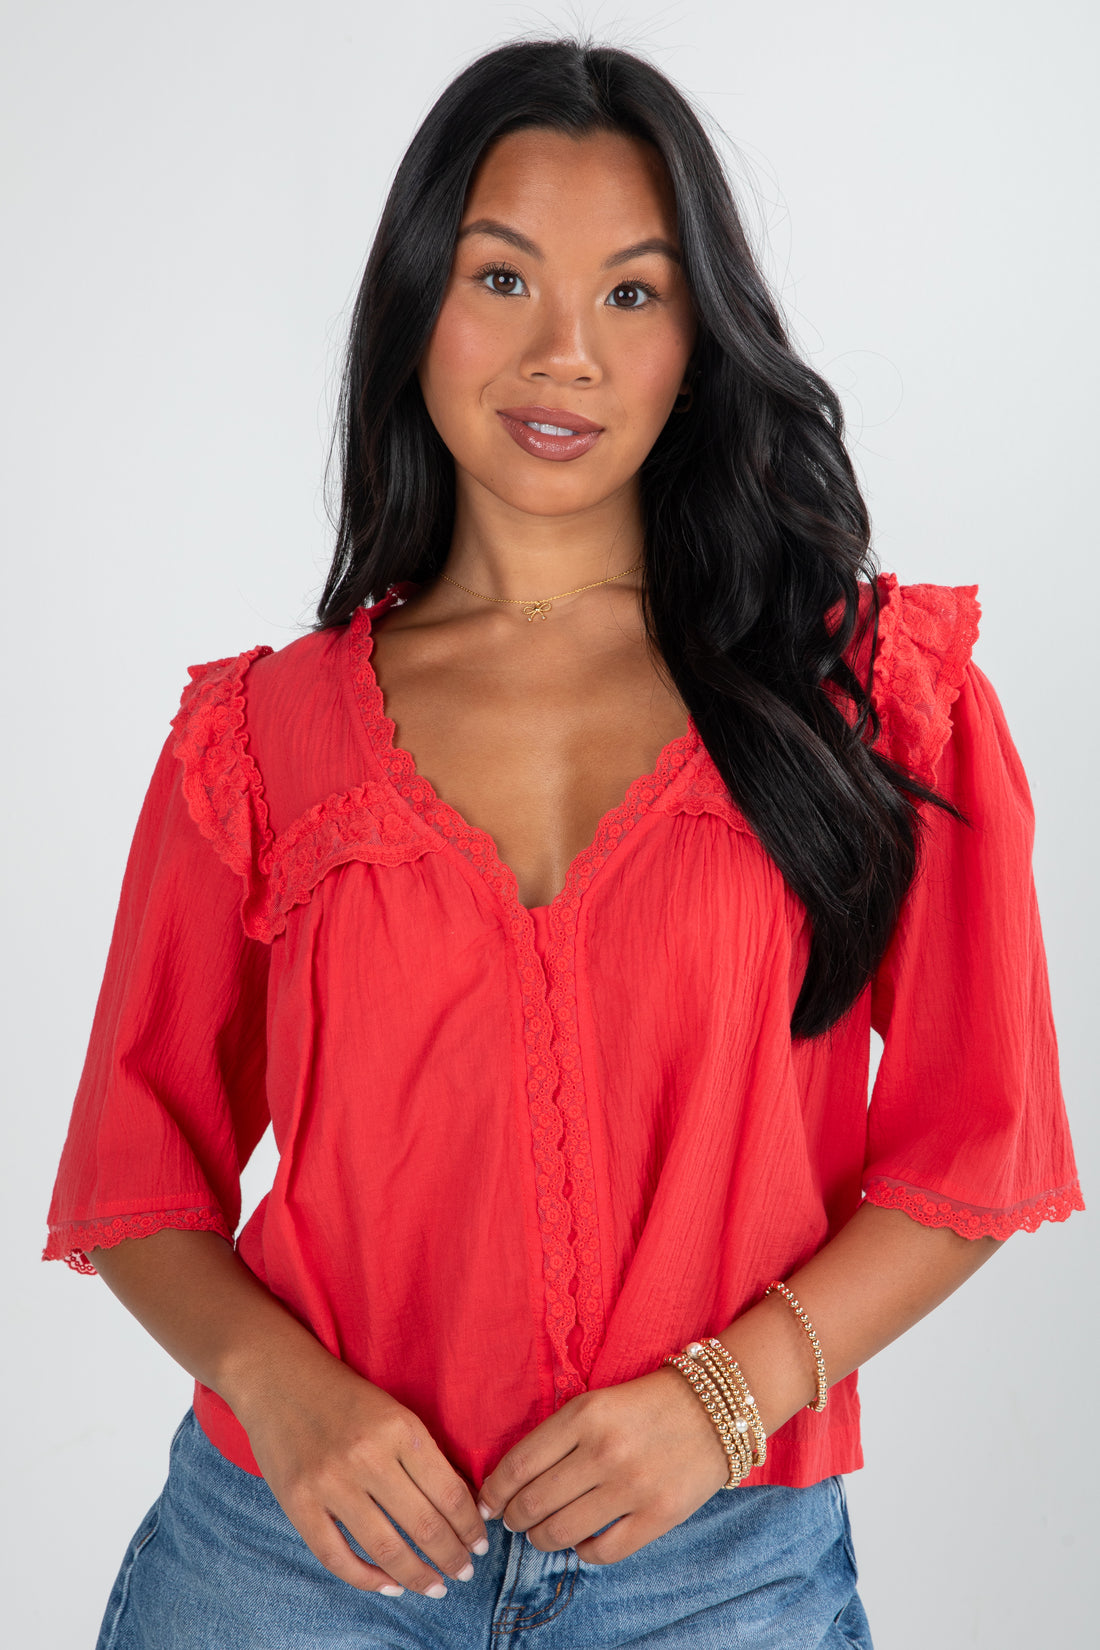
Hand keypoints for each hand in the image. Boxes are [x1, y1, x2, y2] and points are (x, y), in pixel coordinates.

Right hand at [236, 1350, 489, 1596]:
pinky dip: (368, 1580)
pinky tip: (389, 1585)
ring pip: (386, 1549)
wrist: (279, 1377)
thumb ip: (421, 1454)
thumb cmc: (344, 1396)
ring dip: (417, 1577)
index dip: (470, 1526)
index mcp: (399, 1428)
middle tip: (465, 1571)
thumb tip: (459, 1508)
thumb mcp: (393, 1411)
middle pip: (424, 1526)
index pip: (449, 1492)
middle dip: (452, 1557)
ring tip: (434, 1586)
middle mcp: (367, 1456)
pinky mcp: (298, 1502)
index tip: (480, 1543)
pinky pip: (337, 1557)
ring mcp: (330, 1482)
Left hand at [476, 1366, 729, 1564]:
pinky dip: (583, 1552)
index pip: (519, 1465)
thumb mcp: (596, 1402)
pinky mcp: (659, 1516)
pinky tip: (582, 1541)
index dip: (494, 1491)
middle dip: (514, 1519)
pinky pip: (602, 1552)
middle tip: (513, 1520)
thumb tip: (512, 1483)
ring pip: (561, 1532)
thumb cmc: (645, 1403)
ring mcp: (632, 1487)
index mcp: (584, 1415)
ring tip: (541, 1533)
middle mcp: (604, 1451)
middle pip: (533, 1503)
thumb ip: (557, 1437)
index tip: (488, 1502)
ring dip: (541, 1538)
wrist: (716, 1409)